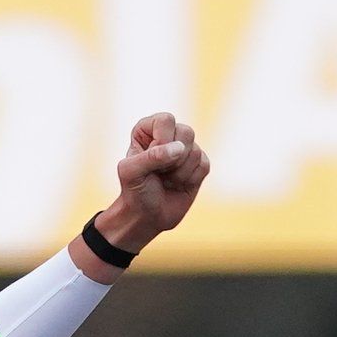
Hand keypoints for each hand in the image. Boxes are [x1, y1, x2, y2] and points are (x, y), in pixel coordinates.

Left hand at [91, 113, 208, 252]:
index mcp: (148, 129)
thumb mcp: (132, 173)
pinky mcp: (199, 164)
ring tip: (167, 180)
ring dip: (180, 173)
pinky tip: (179, 185)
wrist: (147, 216)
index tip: (151, 159)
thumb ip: (152, 157)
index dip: (162, 141)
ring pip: (195, 150)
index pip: (166, 120)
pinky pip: (204, 165)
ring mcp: (186, 149)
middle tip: (160, 172)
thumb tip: (180, 148)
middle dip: (173, 159)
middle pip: (186, 132)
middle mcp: (169, 134)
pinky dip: (191, 179)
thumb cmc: (136, 192)